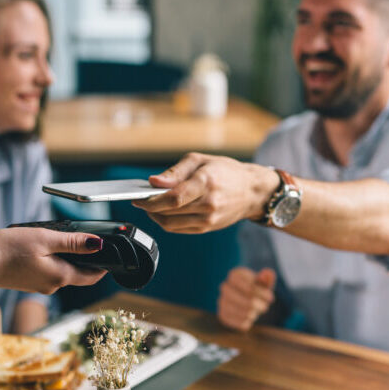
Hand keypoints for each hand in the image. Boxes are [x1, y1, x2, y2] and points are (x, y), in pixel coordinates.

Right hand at [0, 227, 106, 293]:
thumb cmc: (8, 250)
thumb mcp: (44, 239)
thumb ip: (73, 243)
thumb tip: (98, 245)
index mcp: (60, 277)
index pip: (92, 276)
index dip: (105, 265)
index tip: (112, 252)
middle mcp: (52, 286)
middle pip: (79, 275)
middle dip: (88, 261)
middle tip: (92, 241)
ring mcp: (39, 286)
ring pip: (64, 273)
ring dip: (70, 260)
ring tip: (67, 240)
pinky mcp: (28, 283)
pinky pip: (50, 273)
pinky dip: (54, 262)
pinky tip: (45, 249)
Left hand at [131, 152, 278, 233]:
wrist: (251, 191)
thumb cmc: (225, 171)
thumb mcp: (200, 160)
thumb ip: (175, 172)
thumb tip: (153, 182)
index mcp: (206, 183)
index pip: (173, 198)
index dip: (151, 200)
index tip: (137, 197)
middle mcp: (208, 204)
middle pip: (169, 212)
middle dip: (149, 207)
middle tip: (140, 199)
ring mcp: (208, 219)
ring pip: (171, 224)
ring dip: (155, 216)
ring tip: (150, 205)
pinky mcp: (207, 228)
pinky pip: (178, 229)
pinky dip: (166, 222)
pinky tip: (163, 212)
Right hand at [217, 267, 275, 331]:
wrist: (245, 299)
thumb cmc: (256, 289)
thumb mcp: (263, 283)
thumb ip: (267, 278)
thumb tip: (268, 273)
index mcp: (235, 275)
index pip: (250, 287)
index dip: (262, 294)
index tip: (271, 298)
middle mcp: (225, 287)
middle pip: (244, 300)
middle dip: (258, 305)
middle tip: (265, 307)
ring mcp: (222, 301)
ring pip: (240, 311)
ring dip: (253, 313)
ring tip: (257, 312)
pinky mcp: (222, 314)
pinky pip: (237, 322)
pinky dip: (246, 322)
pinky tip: (250, 318)